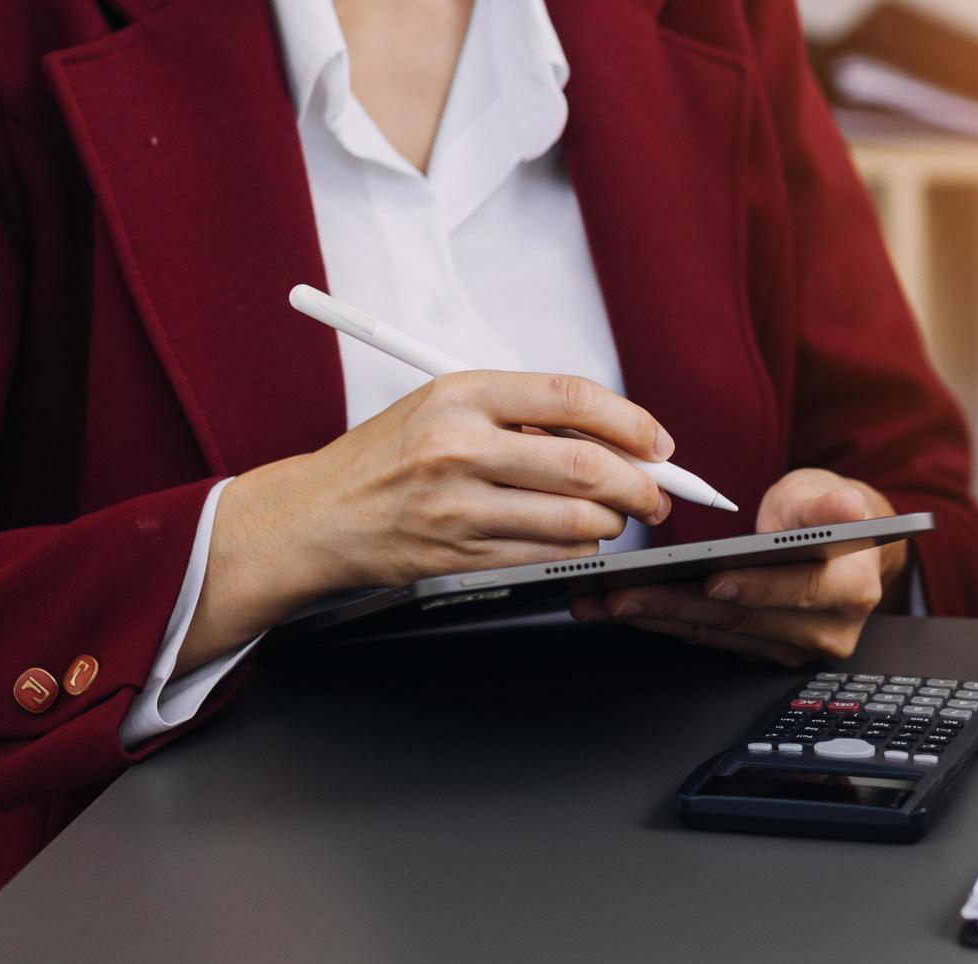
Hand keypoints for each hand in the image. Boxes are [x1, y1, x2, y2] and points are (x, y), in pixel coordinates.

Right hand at [197, 372, 673, 665]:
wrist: (319, 515)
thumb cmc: (390, 456)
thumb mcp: (446, 405)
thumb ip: (525, 412)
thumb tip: (617, 432)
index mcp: (462, 394)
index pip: (574, 397)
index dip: (632, 422)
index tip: (658, 443)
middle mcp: (459, 446)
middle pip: (586, 465)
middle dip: (642, 485)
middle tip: (659, 493)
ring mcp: (459, 504)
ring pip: (576, 518)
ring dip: (614, 521)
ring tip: (615, 514)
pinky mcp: (461, 553)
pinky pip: (551, 555)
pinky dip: (580, 548)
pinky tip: (575, 536)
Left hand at [576, 469, 907, 664]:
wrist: (836, 548)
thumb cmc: (823, 515)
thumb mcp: (825, 495)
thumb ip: (830, 505)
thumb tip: (849, 507)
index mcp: (850, 591)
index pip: (799, 592)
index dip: (755, 587)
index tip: (713, 580)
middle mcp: (825, 630)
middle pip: (743, 620)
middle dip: (677, 605)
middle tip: (624, 593)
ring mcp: (791, 648)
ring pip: (717, 635)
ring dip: (658, 618)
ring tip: (606, 599)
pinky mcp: (759, 652)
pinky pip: (707, 639)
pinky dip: (664, 622)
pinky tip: (625, 607)